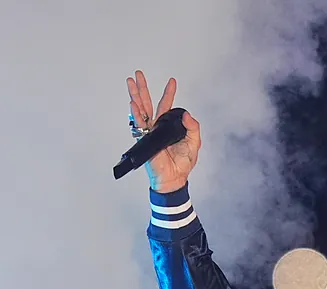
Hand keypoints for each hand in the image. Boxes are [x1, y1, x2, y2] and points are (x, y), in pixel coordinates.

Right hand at [126, 70, 200, 193]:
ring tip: (131, 82)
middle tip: (138, 74)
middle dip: (143, 88)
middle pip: (148, 103)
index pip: (166, 105)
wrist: (175, 177)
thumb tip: (187, 114)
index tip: (172, 80)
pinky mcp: (145, 139)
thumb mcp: (194, 143)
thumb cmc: (183, 162)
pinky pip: (139, 125)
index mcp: (168, 125)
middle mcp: (156, 126)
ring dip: (135, 95)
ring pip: (140, 110)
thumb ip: (193, 128)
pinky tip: (133, 104)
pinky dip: (136, 114)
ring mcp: (149, 132)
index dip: (169, 93)